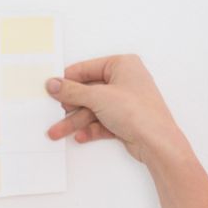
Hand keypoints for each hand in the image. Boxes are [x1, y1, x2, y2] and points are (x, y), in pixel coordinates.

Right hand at [45, 53, 189, 167]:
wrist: (157, 142)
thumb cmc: (138, 112)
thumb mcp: (98, 97)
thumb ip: (72, 91)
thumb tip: (53, 84)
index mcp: (122, 65)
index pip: (86, 69)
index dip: (67, 80)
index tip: (50, 89)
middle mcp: (124, 80)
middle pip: (88, 91)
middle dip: (70, 107)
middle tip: (53, 114)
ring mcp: (124, 101)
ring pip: (92, 109)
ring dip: (75, 122)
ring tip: (57, 132)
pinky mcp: (124, 120)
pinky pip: (101, 122)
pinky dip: (89, 129)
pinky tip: (80, 136)